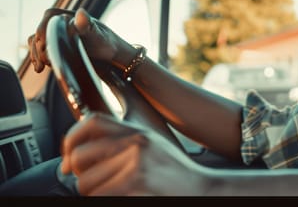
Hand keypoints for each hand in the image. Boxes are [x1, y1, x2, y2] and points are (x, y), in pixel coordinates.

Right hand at [28, 7, 132, 72]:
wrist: (110, 55)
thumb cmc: (107, 43)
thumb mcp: (98, 35)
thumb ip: (87, 26)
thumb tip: (81, 13)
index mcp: (70, 16)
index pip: (49, 18)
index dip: (44, 30)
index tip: (44, 44)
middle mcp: (60, 24)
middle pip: (40, 31)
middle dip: (38, 47)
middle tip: (44, 62)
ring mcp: (57, 35)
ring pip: (37, 42)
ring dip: (35, 54)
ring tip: (40, 67)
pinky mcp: (56, 46)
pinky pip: (40, 50)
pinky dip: (37, 58)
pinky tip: (39, 68)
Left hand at [61, 113, 204, 195]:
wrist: (205, 190)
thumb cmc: (177, 176)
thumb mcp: (154, 148)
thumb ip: (125, 143)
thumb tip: (81, 153)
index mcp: (139, 133)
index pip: (92, 122)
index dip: (71, 139)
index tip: (67, 157)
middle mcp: (136, 144)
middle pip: (80, 156)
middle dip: (80, 175)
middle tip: (95, 185)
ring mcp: (135, 166)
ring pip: (85, 184)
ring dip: (94, 194)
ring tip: (118, 193)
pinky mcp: (134, 186)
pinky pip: (97, 197)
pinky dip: (103, 200)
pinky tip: (125, 197)